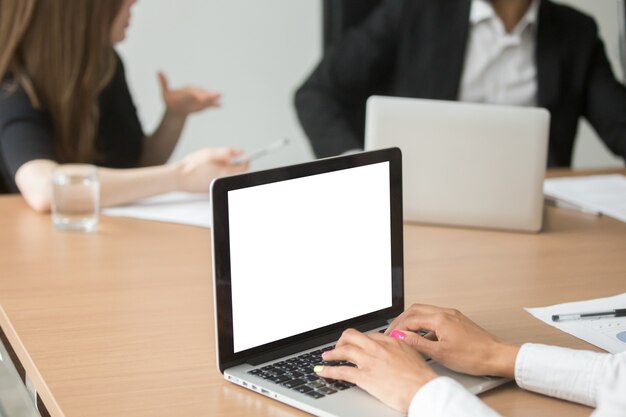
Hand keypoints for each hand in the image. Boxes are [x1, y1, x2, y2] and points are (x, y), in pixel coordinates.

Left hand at [158, 72, 220, 116]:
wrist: (175, 109)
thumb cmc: (170, 100)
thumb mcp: (165, 93)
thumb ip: (164, 83)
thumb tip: (158, 71)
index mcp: (189, 90)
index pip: (194, 91)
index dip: (197, 94)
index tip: (201, 98)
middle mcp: (197, 92)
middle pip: (203, 93)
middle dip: (208, 95)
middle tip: (214, 95)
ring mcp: (201, 98)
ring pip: (208, 98)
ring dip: (214, 97)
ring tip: (220, 97)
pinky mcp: (204, 104)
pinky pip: (211, 104)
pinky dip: (216, 105)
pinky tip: (221, 105)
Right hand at [174, 148, 247, 192]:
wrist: (179, 178)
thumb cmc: (192, 165)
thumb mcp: (210, 153)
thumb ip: (227, 152)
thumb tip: (240, 152)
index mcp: (225, 172)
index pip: (244, 167)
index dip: (245, 160)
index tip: (244, 156)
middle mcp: (223, 182)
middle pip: (236, 172)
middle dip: (233, 164)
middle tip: (222, 159)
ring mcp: (218, 187)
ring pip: (227, 176)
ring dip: (224, 169)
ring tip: (211, 165)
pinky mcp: (212, 190)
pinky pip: (219, 180)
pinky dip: (217, 175)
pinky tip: (207, 171)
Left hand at [314, 329, 437, 412]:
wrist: (425, 390)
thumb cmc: (423, 377)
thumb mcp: (413, 355)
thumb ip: (401, 350)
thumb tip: (396, 352)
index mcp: (391, 341)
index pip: (369, 335)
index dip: (359, 341)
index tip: (355, 345)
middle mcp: (378, 348)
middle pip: (352, 336)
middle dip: (342, 341)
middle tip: (338, 347)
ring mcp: (370, 361)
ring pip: (344, 350)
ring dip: (332, 353)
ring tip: (326, 356)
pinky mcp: (365, 377)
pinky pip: (341, 371)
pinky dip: (328, 371)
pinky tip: (322, 371)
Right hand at [385, 304, 519, 377]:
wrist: (497, 356)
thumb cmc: (475, 356)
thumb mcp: (440, 353)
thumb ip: (418, 343)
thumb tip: (402, 336)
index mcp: (440, 318)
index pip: (410, 319)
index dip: (397, 328)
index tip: (389, 336)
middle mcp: (446, 313)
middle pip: (415, 310)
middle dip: (401, 320)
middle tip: (391, 331)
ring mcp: (452, 315)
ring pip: (425, 312)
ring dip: (412, 321)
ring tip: (403, 332)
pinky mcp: (457, 321)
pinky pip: (435, 318)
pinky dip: (424, 325)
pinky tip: (423, 338)